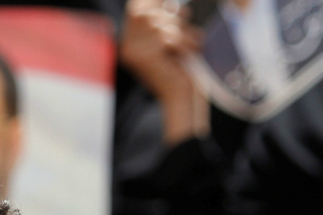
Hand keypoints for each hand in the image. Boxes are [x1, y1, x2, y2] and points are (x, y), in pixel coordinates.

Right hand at [120, 0, 209, 143]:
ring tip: (194, 44)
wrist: (183, 98)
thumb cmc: (181, 71)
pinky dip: (185, 42)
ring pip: (160, 25)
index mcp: (129, 44)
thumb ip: (164, 23)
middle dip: (173, 18)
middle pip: (148, 14)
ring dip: (183, 31)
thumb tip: (170, 3)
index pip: (136, 11)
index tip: (170, 5)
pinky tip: (192, 51)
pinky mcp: (147, 59)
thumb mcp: (170, 42)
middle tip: (188, 32)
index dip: (154, 5)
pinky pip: (169, 37)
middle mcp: (128, 48)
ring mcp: (135, 54)